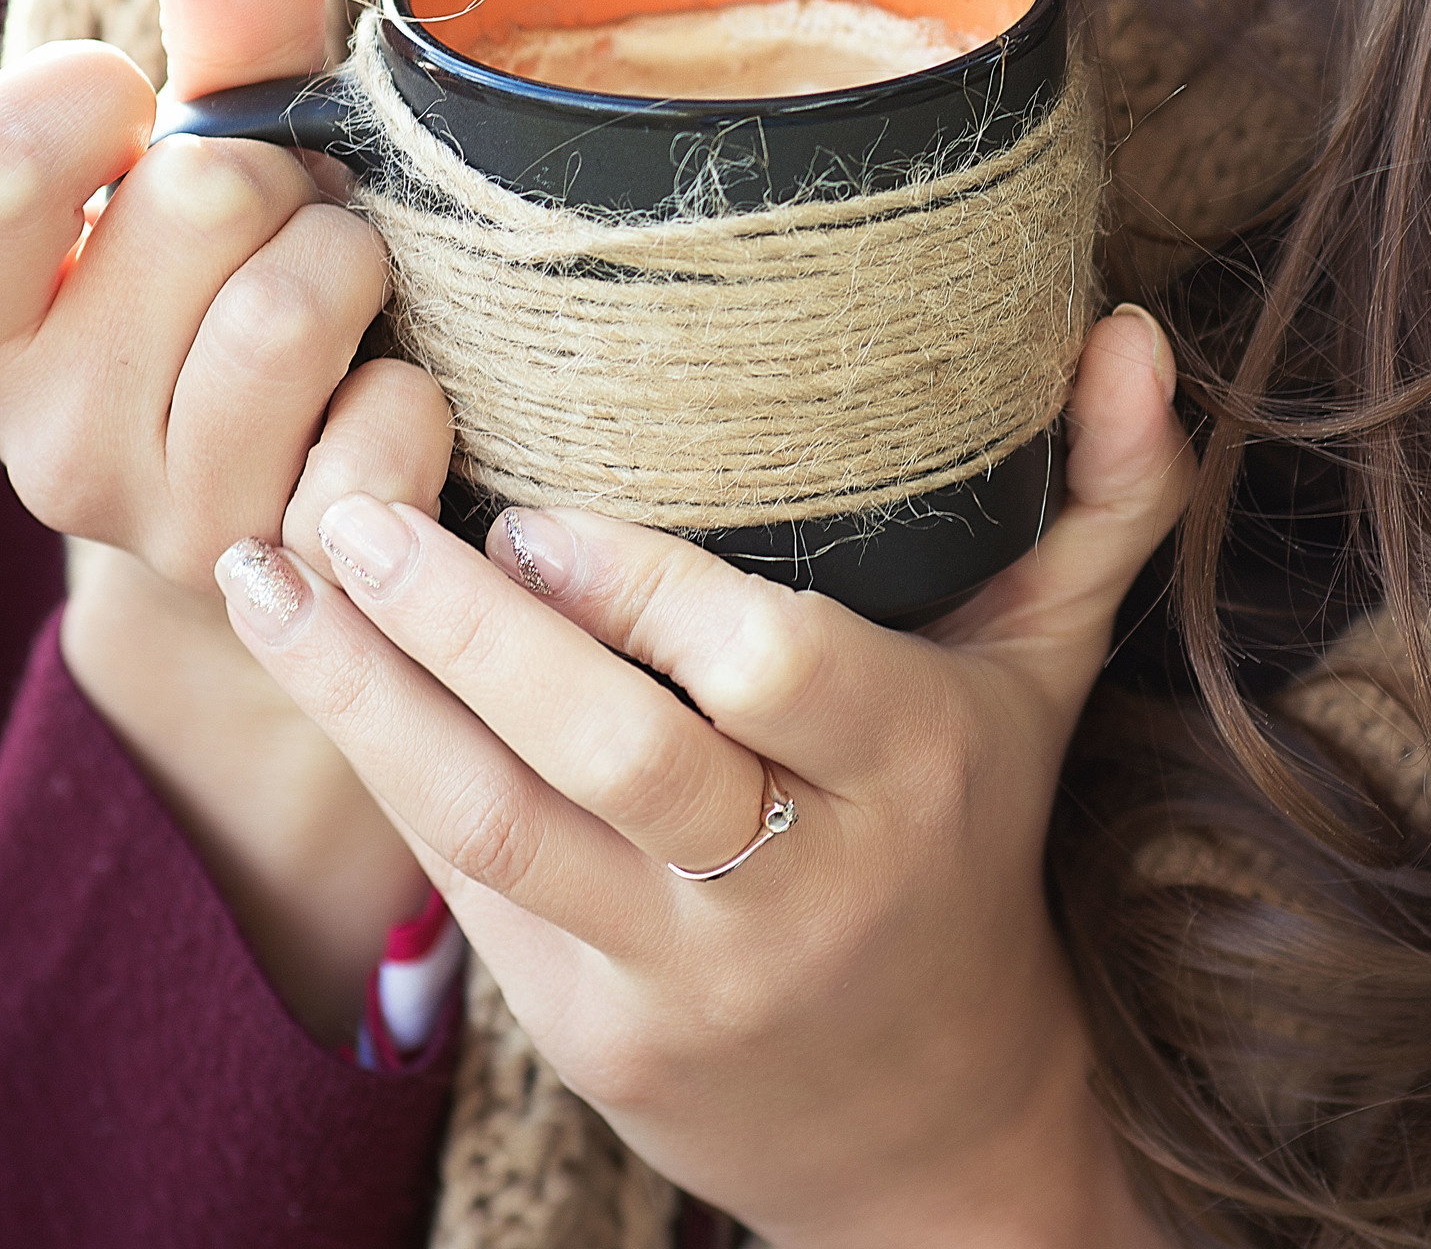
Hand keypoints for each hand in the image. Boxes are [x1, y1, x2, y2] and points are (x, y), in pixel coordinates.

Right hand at [0, 0, 451, 1034]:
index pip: (17, 142)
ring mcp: (161, 514)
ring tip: (343, 304)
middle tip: (288, 231)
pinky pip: (384, 426)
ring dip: (359, 272)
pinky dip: (416, 391)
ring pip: (297, 303)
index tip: (131, 112)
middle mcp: (45, 424)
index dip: (103, 95)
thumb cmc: (241, 302)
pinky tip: (381, 403)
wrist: (278, 529)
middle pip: (207, 196)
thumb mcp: (221, 152)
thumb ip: (214, 8)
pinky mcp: (281, 576)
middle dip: (287, 183)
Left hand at [216, 310, 1192, 1243]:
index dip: (645, 595)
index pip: (773, 673)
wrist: (927, 1120)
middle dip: (464, 633)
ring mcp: (678, 970)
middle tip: (355, 506)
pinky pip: (460, 885)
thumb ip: (1101, 498)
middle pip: (608, 757)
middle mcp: (795, 882)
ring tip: (272, 566)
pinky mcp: (584, 1026)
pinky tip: (300, 655)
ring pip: (497, 828)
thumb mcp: (1045, 674)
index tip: (535, 504)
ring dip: (365, 694)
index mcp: (909, 771)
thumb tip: (1140, 329)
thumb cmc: (974, 833)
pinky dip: (375, 762)